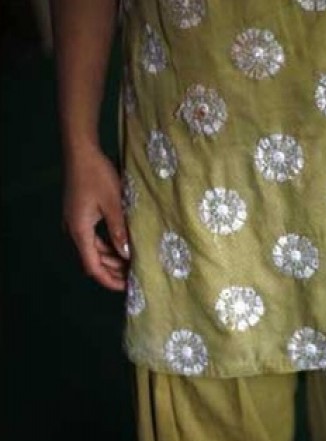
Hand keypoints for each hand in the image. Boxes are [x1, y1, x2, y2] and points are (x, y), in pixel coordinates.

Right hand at [63, 146, 129, 290]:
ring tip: (133, 263)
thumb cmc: (98, 176)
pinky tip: (124, 245)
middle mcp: (74, 230)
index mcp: (79, 231)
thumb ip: (120, 230)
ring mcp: (76, 222)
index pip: (92, 266)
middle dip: (113, 270)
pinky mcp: (80, 215)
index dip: (109, 279)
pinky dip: (108, 244)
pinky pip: (94, 238)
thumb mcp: (113, 204)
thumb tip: (127, 255)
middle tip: (136, 276)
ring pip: (94, 249)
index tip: (127, 287)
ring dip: (112, 257)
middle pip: (93, 260)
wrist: (81, 153)